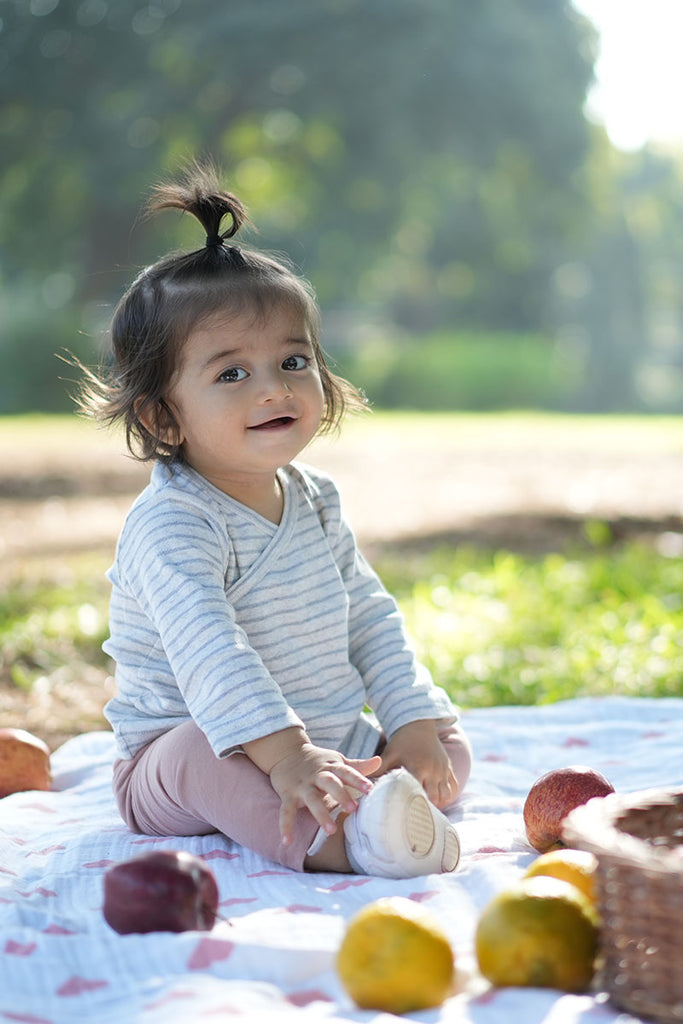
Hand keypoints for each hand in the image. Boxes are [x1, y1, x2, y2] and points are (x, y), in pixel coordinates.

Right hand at [243, 727, 380, 845]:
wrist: (286, 752)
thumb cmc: (318, 761)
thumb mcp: (336, 761)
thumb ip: (357, 766)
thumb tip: (379, 761)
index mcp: (331, 767)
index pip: (346, 772)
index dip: (358, 780)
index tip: (370, 789)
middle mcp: (317, 775)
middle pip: (330, 783)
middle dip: (341, 795)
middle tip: (352, 808)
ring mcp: (302, 786)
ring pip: (311, 799)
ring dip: (320, 814)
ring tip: (331, 831)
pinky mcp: (287, 795)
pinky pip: (286, 811)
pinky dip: (285, 826)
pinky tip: (287, 842)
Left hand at [376, 719, 457, 808]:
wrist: (418, 724)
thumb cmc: (402, 741)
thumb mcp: (389, 753)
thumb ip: (379, 769)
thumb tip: (364, 785)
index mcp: (418, 767)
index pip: (418, 792)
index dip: (413, 804)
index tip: (406, 813)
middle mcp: (433, 770)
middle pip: (434, 798)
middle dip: (426, 808)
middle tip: (416, 815)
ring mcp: (443, 770)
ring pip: (446, 795)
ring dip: (438, 803)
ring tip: (427, 808)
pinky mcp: (449, 768)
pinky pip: (454, 787)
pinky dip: (448, 795)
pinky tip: (438, 799)